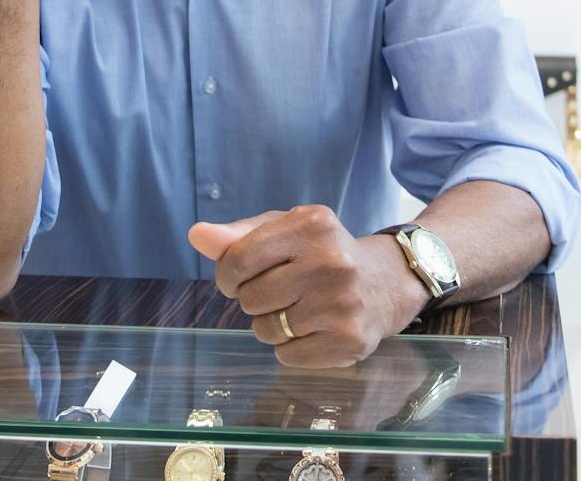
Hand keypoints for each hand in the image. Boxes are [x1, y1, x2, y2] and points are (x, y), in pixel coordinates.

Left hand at [188, 206, 430, 367]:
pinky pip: (287, 356)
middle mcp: (331, 262)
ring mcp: (342, 304)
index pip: (238, 260)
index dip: (227, 275)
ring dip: (271, 324)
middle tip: (280, 291)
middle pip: (250, 298)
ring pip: (266, 330)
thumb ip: (238, 235)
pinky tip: (313, 329)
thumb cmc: (321, 253)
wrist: (384, 283)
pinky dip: (290, 347)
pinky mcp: (349, 340)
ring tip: (298, 309)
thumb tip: (196, 235)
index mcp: (312, 225)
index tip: (236, 278)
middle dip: (253, 299)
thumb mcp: (284, 231)